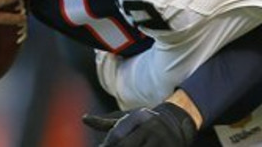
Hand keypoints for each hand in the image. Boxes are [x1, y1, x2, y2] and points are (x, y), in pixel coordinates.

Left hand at [83, 102, 197, 146]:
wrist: (177, 123)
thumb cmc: (144, 123)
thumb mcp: (128, 119)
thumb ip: (106, 122)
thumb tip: (83, 119)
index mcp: (138, 117)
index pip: (117, 134)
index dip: (107, 144)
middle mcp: (150, 126)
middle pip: (127, 145)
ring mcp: (161, 140)